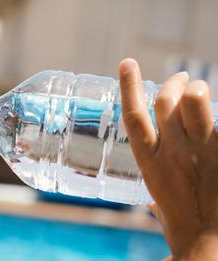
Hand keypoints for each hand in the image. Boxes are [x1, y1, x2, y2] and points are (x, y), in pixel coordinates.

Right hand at [119, 58, 217, 260]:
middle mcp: (173, 150)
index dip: (129, 86)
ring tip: (199, 90)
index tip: (127, 63)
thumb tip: (156, 193)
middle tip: (180, 78)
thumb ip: (157, 187)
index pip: (134, 116)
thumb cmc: (182, 225)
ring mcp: (203, 149)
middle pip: (168, 100)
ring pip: (196, 100)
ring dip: (197, 90)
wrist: (209, 241)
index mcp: (150, 162)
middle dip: (174, 83)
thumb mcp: (159, 201)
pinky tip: (216, 120)